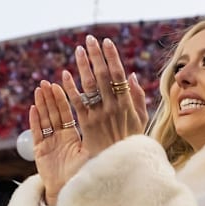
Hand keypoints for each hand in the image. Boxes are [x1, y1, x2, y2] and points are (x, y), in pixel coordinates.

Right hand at [30, 81, 90, 205]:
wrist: (74, 194)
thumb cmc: (87, 176)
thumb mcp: (94, 154)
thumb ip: (99, 138)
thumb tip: (112, 121)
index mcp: (73, 138)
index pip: (68, 114)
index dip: (64, 99)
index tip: (62, 83)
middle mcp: (60, 139)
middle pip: (54, 114)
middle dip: (50, 98)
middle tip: (47, 82)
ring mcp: (49, 144)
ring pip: (45, 120)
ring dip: (42, 104)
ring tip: (39, 89)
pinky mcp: (40, 152)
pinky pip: (37, 133)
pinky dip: (35, 121)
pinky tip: (33, 109)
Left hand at [61, 35, 147, 158]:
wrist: (120, 166)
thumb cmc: (131, 142)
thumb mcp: (141, 120)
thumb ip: (138, 98)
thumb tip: (131, 75)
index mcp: (127, 104)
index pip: (119, 75)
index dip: (112, 57)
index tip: (106, 42)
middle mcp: (113, 107)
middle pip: (103, 76)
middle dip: (96, 56)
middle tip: (89, 39)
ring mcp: (98, 115)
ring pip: (89, 86)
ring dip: (83, 66)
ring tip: (78, 50)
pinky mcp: (86, 124)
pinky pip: (76, 103)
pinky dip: (70, 88)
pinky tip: (64, 75)